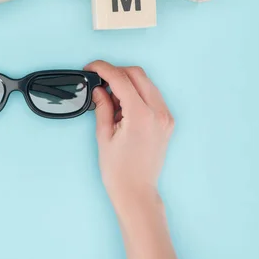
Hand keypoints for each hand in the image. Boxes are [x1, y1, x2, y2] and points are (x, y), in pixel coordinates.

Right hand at [84, 60, 174, 211]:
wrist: (136, 191)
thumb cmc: (119, 170)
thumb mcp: (104, 135)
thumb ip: (102, 106)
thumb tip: (99, 89)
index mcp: (141, 115)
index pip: (121, 79)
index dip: (103, 69)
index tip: (91, 67)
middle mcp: (158, 113)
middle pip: (137, 74)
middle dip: (116, 72)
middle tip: (98, 79)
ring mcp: (165, 117)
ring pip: (146, 83)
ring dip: (127, 82)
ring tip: (109, 96)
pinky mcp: (166, 122)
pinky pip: (152, 96)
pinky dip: (136, 93)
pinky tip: (122, 105)